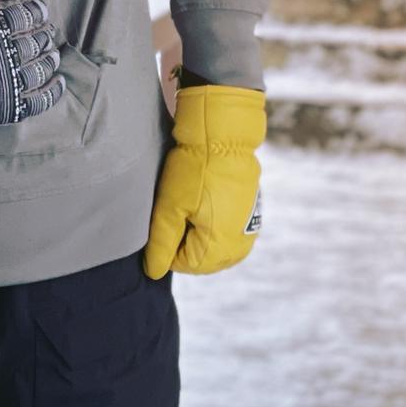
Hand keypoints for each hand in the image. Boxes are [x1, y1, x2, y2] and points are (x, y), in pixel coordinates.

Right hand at [0, 0, 63, 162]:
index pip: (29, 14)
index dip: (38, 12)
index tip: (41, 13)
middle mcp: (11, 51)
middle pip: (39, 40)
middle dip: (45, 35)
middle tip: (47, 35)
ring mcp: (13, 79)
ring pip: (43, 67)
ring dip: (50, 59)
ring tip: (52, 56)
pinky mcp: (12, 105)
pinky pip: (41, 98)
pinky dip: (53, 90)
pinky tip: (58, 82)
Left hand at [144, 85, 264, 278]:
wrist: (224, 134)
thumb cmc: (194, 168)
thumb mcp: (170, 206)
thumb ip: (161, 244)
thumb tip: (153, 272)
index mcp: (218, 250)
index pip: (180, 263)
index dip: (167, 240)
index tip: (167, 212)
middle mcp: (239, 248)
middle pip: (198, 258)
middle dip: (184, 237)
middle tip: (180, 204)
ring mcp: (249, 232)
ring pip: (213, 245)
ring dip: (199, 229)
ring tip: (193, 198)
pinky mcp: (252, 215)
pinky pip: (227, 231)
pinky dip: (214, 220)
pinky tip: (207, 197)